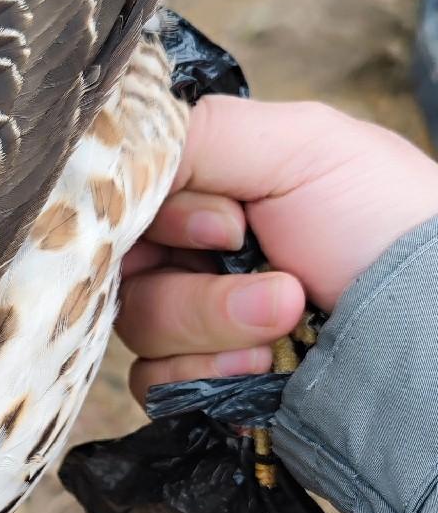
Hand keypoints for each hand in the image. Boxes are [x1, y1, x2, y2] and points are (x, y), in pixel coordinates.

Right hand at [117, 96, 437, 403]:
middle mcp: (194, 251)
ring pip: (137, 325)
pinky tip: (264, 369)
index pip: (126, 195)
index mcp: (212, 186)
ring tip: (286, 325)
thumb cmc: (384, 224)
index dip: (162, 216)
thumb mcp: (302, 142)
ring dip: (211, 327)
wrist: (431, 339)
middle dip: (195, 286)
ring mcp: (198, 319)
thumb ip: (195, 131)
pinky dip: (205, 375)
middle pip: (124, 265)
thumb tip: (108, 149)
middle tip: (280, 287)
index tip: (229, 226)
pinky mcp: (203, 381)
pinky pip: (151, 381)